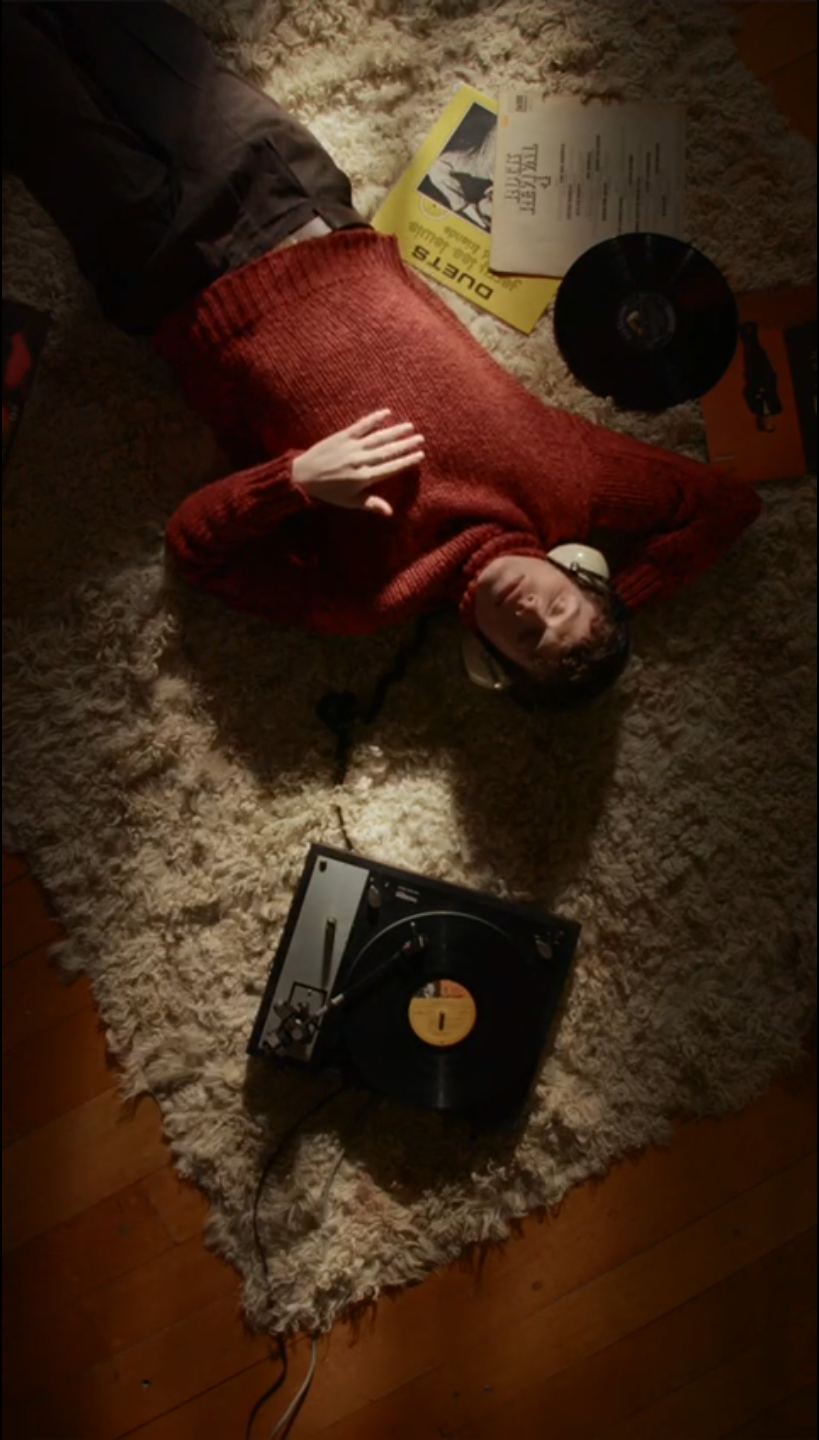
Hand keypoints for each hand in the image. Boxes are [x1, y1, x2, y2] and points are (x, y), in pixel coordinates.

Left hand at [292, 409, 423, 516]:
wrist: (303, 476)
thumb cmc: (328, 492)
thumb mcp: (349, 502)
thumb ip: (371, 505)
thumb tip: (390, 512)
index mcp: (364, 478)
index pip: (391, 468)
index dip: (406, 461)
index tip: (420, 455)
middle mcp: (360, 461)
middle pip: (388, 451)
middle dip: (406, 444)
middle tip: (420, 438)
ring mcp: (352, 447)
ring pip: (378, 437)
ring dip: (395, 431)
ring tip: (410, 426)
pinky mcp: (343, 436)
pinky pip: (361, 426)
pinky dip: (374, 419)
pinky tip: (386, 413)